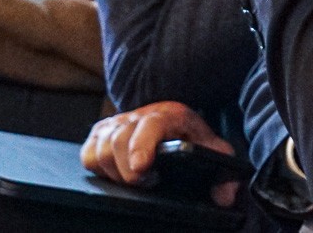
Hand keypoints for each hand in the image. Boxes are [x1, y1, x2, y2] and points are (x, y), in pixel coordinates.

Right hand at [80, 101, 239, 205]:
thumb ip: (225, 173)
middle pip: (118, 139)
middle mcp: (140, 115)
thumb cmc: (194, 141)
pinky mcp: (101, 133)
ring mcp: (118, 123)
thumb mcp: (215, 152)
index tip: (141, 169)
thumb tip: (224, 197)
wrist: (178, 127)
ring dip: (112, 170)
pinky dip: (97, 166)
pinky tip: (116, 175)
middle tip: (143, 184)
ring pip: (99, 146)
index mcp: (171, 115)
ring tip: (133, 180)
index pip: (151, 125)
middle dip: (126, 169)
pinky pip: (87, 153)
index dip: (142, 146)